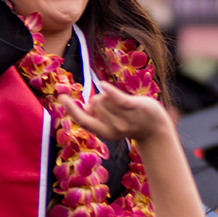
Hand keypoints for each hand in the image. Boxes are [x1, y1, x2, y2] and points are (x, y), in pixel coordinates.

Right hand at [56, 81, 170, 142]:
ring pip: (104, 98)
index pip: (82, 120)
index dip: (69, 109)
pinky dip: (108, 90)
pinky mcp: (133, 107)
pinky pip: (117, 97)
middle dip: (99, 99)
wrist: (156, 126)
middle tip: (114, 105)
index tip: (61, 96)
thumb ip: (97, 117)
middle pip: (94, 103)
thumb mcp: (110, 123)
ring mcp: (123, 118)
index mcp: (104, 132)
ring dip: (109, 94)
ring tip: (123, 103)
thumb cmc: (130, 121)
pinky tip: (102, 84)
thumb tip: (85, 105)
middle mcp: (112, 128)